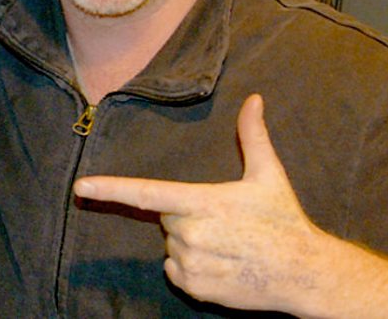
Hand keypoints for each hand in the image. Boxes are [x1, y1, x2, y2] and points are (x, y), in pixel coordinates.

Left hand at [73, 94, 330, 313]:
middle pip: (167, 217)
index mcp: (203, 202)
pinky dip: (191, 268)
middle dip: (187, 216)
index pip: (147, 193)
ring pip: (170, 245)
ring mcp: (192, 263)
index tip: (81, 187)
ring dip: (190, 244)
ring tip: (228, 245)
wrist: (305, 273)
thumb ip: (254, 135)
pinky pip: (175, 271)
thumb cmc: (285, 222)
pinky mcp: (195, 287)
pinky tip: (223, 266)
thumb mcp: (269, 175)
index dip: (111, 189)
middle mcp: (191, 233)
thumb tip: (255, 99)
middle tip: (224, 221)